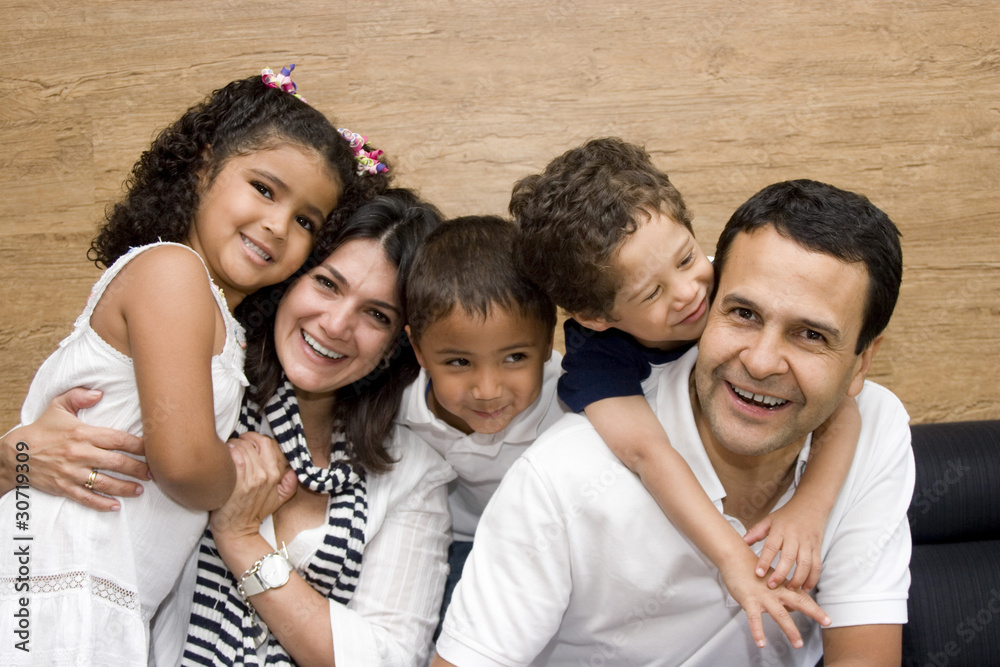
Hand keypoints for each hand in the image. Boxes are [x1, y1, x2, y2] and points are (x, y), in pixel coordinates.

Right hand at [0, 388, 146, 510]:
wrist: (15, 453)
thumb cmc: (41, 429)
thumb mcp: (57, 406)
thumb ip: (79, 396)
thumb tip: (100, 393)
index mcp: (83, 434)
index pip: (118, 440)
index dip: (139, 445)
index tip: (153, 449)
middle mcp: (80, 454)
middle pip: (117, 462)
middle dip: (138, 468)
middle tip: (154, 472)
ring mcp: (72, 473)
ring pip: (105, 483)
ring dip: (125, 488)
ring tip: (140, 489)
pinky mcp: (64, 487)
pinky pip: (86, 498)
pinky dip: (102, 504)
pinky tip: (116, 506)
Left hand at [209, 432, 297, 542]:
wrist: (237, 530)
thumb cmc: (254, 512)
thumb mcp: (279, 499)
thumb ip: (290, 483)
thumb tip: (294, 470)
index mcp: (276, 475)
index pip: (270, 443)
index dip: (257, 438)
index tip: (249, 441)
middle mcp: (267, 475)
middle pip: (257, 442)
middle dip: (245, 439)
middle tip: (237, 443)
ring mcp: (252, 479)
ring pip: (244, 447)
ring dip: (234, 444)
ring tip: (228, 450)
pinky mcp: (236, 483)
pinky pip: (234, 458)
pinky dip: (228, 452)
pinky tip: (224, 456)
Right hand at [720, 555, 830, 648]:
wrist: (734, 557)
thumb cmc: (752, 569)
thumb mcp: (771, 581)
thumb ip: (783, 594)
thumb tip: (793, 608)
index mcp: (782, 586)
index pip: (802, 598)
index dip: (815, 608)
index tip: (827, 619)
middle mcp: (776, 591)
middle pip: (799, 602)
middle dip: (814, 612)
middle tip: (827, 621)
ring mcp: (763, 596)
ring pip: (780, 615)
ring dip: (790, 630)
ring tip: (798, 644)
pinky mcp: (749, 600)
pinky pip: (754, 619)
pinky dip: (758, 632)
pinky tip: (761, 643)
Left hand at [744, 502, 823, 591]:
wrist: (812, 504)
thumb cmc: (788, 514)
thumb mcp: (769, 520)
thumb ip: (756, 532)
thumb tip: (742, 542)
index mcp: (780, 530)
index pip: (771, 546)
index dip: (764, 560)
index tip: (758, 573)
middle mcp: (794, 537)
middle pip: (788, 557)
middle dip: (781, 574)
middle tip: (772, 586)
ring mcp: (808, 543)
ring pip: (805, 564)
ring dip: (798, 579)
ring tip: (789, 589)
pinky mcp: (818, 548)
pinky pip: (816, 565)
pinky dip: (812, 578)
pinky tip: (805, 588)